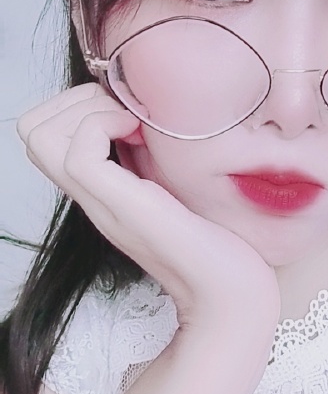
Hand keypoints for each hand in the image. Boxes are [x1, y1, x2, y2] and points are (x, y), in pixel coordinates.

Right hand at [17, 85, 280, 332]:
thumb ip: (156, 159)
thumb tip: (150, 114)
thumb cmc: (219, 245)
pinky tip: (142, 137)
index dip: (74, 104)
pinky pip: (78, 152)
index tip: (127, 111)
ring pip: (40, 136)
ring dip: (87, 108)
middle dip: (74, 98)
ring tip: (133, 123)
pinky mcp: (121, 206)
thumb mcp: (179, 186)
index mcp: (103, 189)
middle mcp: (92, 195)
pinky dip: (105, 125)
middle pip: (31, 131)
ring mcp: (101, 202)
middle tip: (127, 113)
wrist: (231, 295)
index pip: (43, 134)